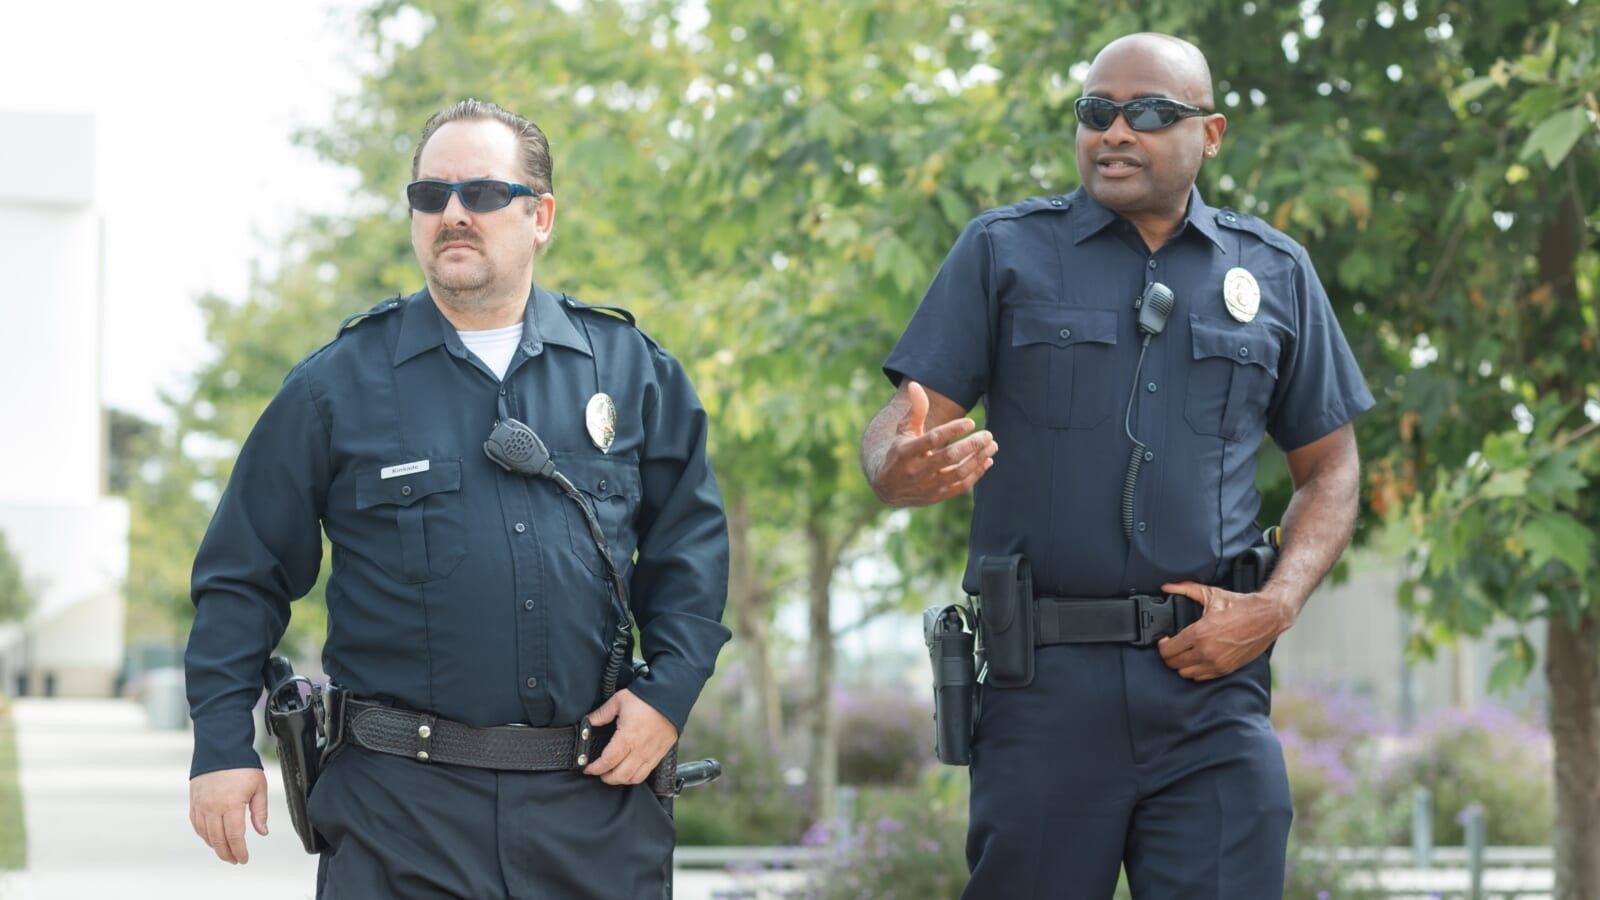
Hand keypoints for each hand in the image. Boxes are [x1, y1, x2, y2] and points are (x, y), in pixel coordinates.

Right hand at [189, 767, 268, 863]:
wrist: (220, 748)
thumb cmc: (242, 766)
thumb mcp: (259, 787)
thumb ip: (260, 812)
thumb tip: (262, 832)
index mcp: (231, 804)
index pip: (235, 836)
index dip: (240, 851)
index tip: (244, 859)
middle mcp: (213, 807)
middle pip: (218, 839)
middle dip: (227, 853)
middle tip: (235, 860)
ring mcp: (201, 805)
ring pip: (206, 834)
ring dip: (215, 846)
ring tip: (225, 852)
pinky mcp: (194, 801)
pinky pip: (197, 824)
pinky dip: (204, 835)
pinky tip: (211, 838)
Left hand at [582, 689, 677, 785]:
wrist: (671, 697)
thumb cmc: (646, 698)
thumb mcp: (619, 700)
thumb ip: (602, 714)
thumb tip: (588, 722)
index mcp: (627, 737)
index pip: (607, 761)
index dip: (595, 768)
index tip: (587, 768)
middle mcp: (640, 750)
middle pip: (620, 775)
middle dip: (606, 777)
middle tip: (598, 772)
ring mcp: (651, 754)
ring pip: (634, 778)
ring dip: (620, 779)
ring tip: (613, 773)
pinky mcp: (660, 754)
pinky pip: (646, 773)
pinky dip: (635, 777)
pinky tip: (629, 770)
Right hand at [870, 381, 996, 506]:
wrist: (888, 487)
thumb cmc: (899, 452)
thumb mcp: (903, 430)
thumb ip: (915, 410)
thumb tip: (916, 385)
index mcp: (906, 451)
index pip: (932, 439)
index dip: (953, 430)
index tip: (971, 422)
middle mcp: (917, 470)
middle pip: (949, 457)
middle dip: (971, 445)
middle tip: (988, 434)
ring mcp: (928, 485)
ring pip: (958, 472)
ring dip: (978, 459)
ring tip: (992, 445)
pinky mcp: (937, 496)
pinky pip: (961, 486)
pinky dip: (976, 474)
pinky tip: (987, 461)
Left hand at [1156, 583, 1295, 680]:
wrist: (1267, 617)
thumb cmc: (1241, 606)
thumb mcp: (1212, 594)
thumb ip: (1185, 589)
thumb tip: (1167, 587)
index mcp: (1199, 634)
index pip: (1168, 650)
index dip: (1162, 645)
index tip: (1164, 639)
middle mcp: (1206, 652)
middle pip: (1173, 663)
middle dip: (1169, 654)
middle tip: (1171, 646)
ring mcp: (1216, 663)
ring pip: (1185, 673)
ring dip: (1181, 664)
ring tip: (1184, 652)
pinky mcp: (1226, 669)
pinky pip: (1201, 677)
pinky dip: (1195, 670)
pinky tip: (1197, 659)